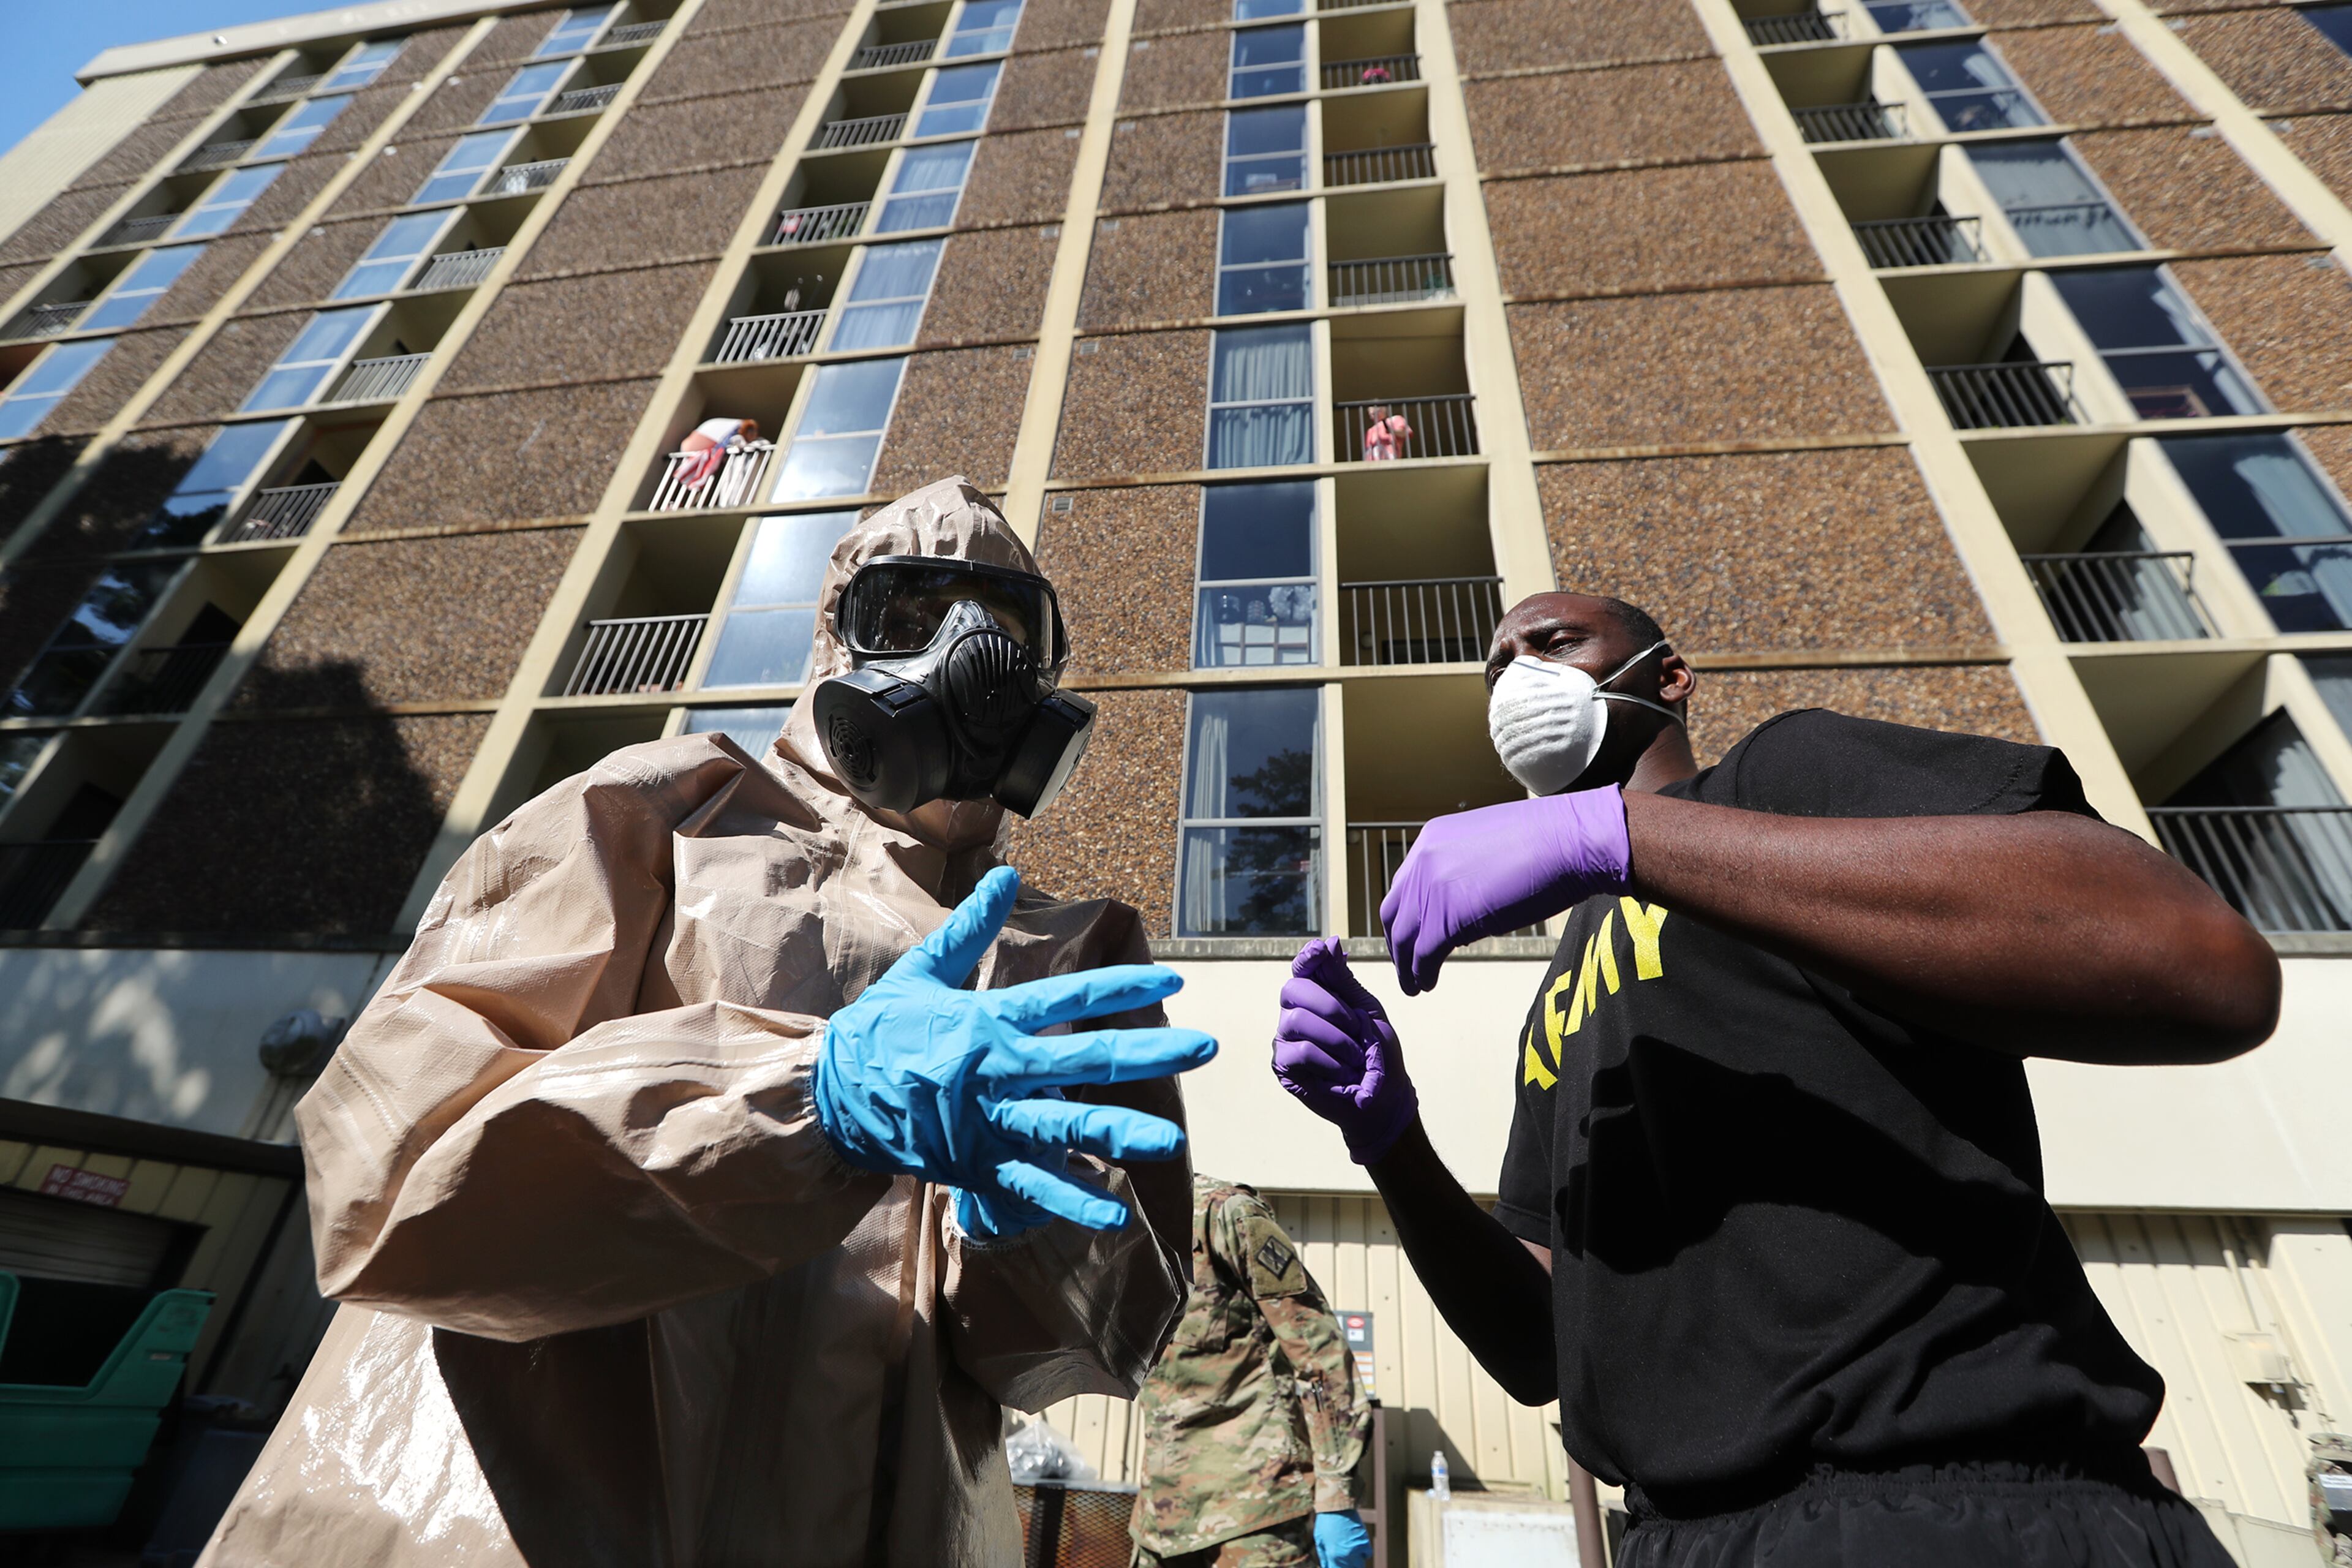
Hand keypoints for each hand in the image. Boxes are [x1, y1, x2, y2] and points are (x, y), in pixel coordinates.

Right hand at [814, 866, 1216, 1233]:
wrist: (829, 1100)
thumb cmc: (880, 1032)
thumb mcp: (921, 973)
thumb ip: (970, 929)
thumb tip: (1005, 874)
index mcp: (987, 1022)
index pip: (1066, 998)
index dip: (1120, 989)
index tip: (1171, 983)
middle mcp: (996, 1072)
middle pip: (1084, 1063)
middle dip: (1148, 1054)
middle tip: (1205, 1047)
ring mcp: (989, 1124)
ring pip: (1064, 1129)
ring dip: (1118, 1134)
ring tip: (1167, 1140)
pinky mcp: (978, 1165)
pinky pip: (1031, 1187)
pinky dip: (1070, 1203)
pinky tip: (1113, 1215)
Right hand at [1273, 939, 1416, 1164]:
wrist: (1383, 1097)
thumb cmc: (1376, 1051)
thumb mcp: (1366, 1011)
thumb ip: (1345, 981)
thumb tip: (1330, 942)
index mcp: (1315, 996)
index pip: (1302, 968)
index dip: (1307, 958)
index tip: (1321, 952)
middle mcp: (1294, 1012)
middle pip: (1294, 989)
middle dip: (1331, 1006)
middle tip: (1356, 1028)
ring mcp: (1285, 1039)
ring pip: (1297, 1021)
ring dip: (1336, 1039)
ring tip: (1355, 1057)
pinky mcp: (1284, 1066)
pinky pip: (1302, 1052)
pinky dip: (1329, 1061)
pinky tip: (1343, 1072)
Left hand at [1315, 1508, 1371, 1567]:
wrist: (1338, 1504)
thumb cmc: (1325, 1521)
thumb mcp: (1320, 1539)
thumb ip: (1324, 1557)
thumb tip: (1326, 1567)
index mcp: (1333, 1554)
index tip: (1334, 1566)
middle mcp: (1346, 1554)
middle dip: (1346, 1567)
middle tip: (1342, 1562)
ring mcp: (1357, 1548)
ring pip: (1359, 1565)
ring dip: (1355, 1564)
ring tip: (1348, 1557)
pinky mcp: (1365, 1541)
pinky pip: (1367, 1554)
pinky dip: (1363, 1554)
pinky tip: (1356, 1549)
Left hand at [1378, 788, 1630, 994]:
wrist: (1571, 842)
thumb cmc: (1548, 842)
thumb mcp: (1488, 847)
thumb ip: (1464, 870)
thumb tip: (1462, 904)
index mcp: (1433, 838)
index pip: (1405, 883)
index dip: (1407, 913)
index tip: (1411, 933)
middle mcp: (1423, 860)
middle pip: (1395, 912)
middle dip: (1398, 943)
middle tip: (1405, 964)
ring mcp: (1432, 889)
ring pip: (1405, 938)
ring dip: (1407, 966)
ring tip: (1414, 984)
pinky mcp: (1446, 919)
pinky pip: (1424, 955)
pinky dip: (1421, 973)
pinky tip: (1428, 983)